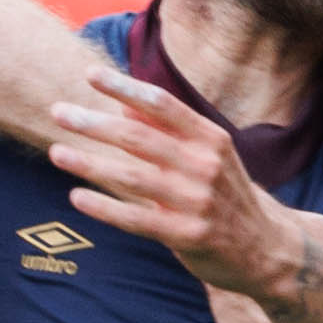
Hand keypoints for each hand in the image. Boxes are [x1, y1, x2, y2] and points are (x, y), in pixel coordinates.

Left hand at [47, 71, 302, 301]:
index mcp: (210, 138)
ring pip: (131, 177)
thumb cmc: (227, 195)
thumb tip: (123, 104)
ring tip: (56, 152)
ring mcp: (196, 201)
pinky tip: (76, 196)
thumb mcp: (208, 155)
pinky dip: (104, 207)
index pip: (161, 104)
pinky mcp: (186, 235)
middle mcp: (205, 165)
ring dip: (89, 163)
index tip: (90, 75)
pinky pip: (136, 219)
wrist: (267, 248)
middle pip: (138, 137)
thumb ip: (168, 131)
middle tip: (57, 111)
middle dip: (94, 123)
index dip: (125, 88)